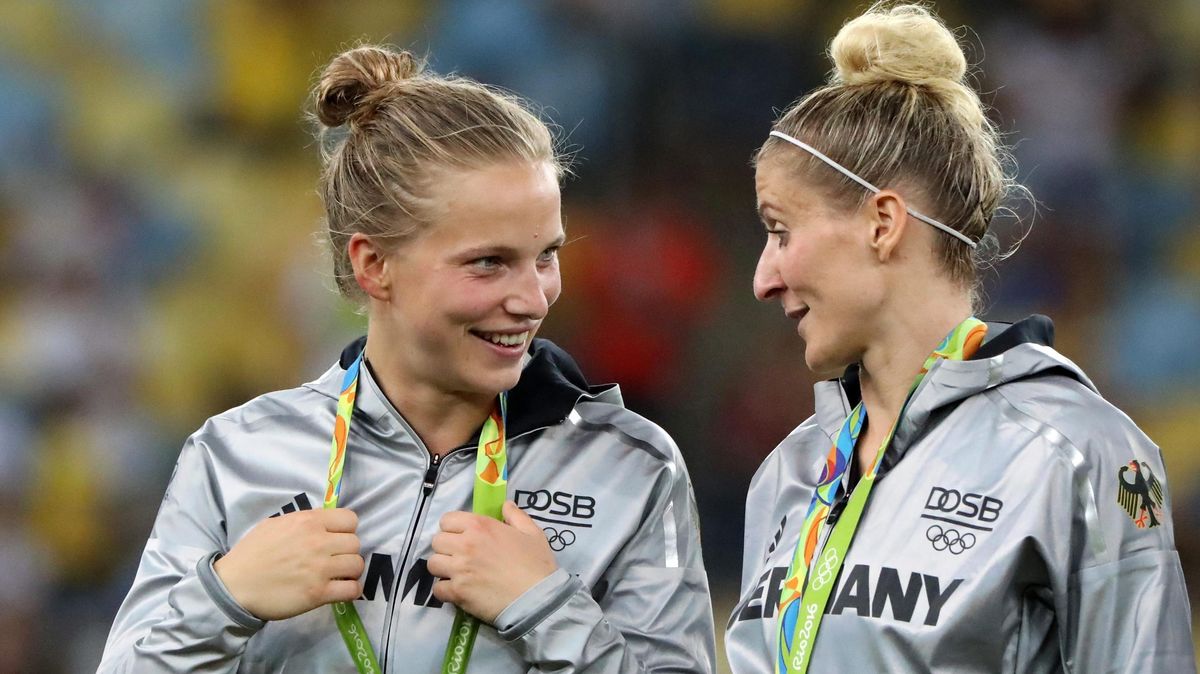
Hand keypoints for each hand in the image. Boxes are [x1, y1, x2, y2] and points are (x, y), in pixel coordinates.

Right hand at [214, 508, 363, 620]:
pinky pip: (352, 589)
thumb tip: (321, 523)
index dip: (346, 530)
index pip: (350, 519)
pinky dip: (350, 590)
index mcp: (308, 522)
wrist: (234, 586)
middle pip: (355, 543)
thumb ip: (302, 521)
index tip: (336, 539)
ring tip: (338, 576)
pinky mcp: (319, 593)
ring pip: (357, 565)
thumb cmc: (251, 554)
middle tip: (335, 560)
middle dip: (347, 551)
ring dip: (350, 571)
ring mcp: (320, 568)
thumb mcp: (275, 524)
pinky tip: (340, 590)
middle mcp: (318, 542)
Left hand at [428, 501, 557, 622]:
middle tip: (459, 556)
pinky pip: (437, 589)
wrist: (537, 599)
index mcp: (480, 526)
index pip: (447, 519)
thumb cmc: (536, 564)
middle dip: (446, 548)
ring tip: (455, 574)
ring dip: (442, 568)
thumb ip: (516, 516)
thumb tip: (505, 505)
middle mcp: (465, 544)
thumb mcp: (532, 533)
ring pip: (432, 564)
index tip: (462, 536)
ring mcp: (459, 569)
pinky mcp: (457, 592)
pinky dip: (444, 591)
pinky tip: (457, 591)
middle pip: (437, 541)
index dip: (453, 528)